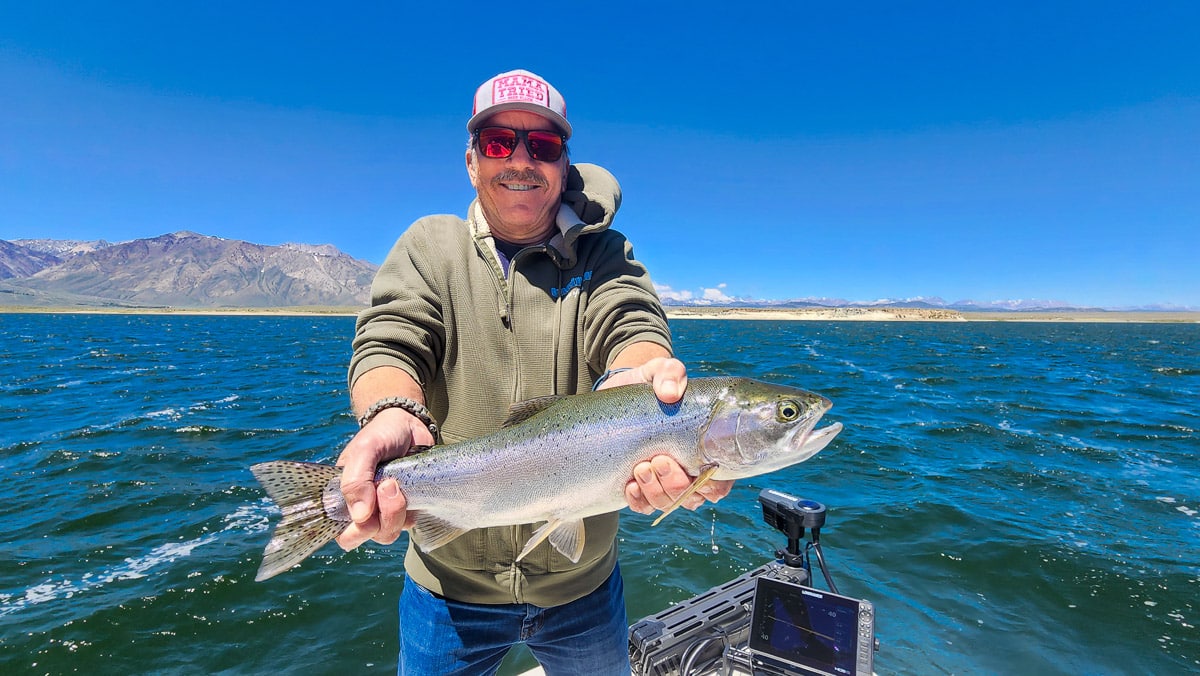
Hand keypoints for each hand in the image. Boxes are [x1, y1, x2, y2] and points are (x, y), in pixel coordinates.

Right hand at [335, 407, 433, 549]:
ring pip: (389, 532)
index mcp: (343, 497)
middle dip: (382, 519)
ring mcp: (385, 509)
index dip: (355, 531)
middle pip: (368, 535)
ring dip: (396, 511)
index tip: (367, 512)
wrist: (410, 424)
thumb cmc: (381, 435)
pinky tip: (409, 485)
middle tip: (389, 486)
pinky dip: (411, 508)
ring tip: (397, 482)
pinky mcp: (407, 508)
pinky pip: (408, 523)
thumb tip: (359, 516)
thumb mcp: (365, 449)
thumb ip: (356, 480)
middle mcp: (363, 508)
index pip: (342, 532)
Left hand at [602, 357, 733, 513]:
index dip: (713, 485)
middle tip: (658, 460)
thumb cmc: (649, 385)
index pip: (722, 482)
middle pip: (694, 498)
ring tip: (641, 467)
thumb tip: (670, 393)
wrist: (619, 392)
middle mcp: (688, 470)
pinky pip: (643, 507)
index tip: (693, 467)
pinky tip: (630, 484)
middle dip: (676, 484)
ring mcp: (663, 481)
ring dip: (656, 491)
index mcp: (706, 448)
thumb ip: (670, 373)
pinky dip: (638, 500)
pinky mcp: (639, 487)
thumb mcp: (660, 371)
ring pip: (668, 504)